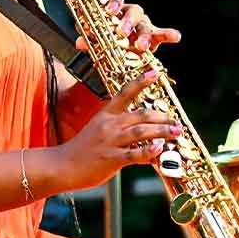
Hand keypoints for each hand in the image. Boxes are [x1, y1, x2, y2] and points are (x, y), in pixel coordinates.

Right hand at [47, 69, 182, 190]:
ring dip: (162, 132)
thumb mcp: (99, 133)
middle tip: (176, 122)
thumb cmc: (82, 150)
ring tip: (176, 132)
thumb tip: (146, 138)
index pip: (125, 93)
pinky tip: (159, 149)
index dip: (141, 81)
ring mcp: (110, 142)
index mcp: (106, 115)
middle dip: (163, 117)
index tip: (155, 72)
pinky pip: (133, 154)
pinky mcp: (111, 159)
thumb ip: (122, 132)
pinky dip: (148, 152)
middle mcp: (109, 125)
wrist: (62, 165)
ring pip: (141, 132)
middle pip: (141, 115)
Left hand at [73, 0, 181, 57]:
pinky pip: (161, 34)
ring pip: (145, 24)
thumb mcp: (94, 38)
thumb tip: (81, 42)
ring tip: (141, 46)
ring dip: (143, 35)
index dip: (114, 1)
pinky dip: (169, 34)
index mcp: (115, 8)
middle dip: (127, 21)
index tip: (109, 11)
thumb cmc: (104, 39)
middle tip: (122, 33)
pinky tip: (176, 36)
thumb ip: (89, 39)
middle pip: (133, 10)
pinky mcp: (153, 37)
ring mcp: (143, 24)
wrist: (116, 52)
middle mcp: (130, 13)